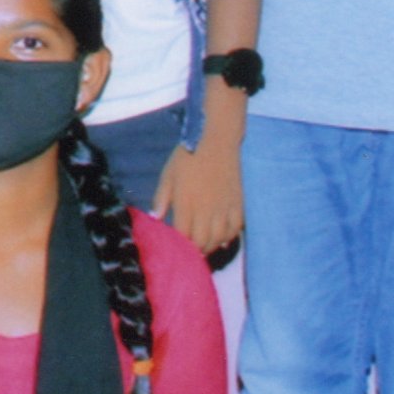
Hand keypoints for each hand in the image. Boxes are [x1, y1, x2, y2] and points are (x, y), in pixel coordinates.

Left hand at [149, 138, 244, 257]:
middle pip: (202, 241)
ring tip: (204, 248)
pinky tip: (223, 240)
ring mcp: (224, 207)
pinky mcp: (238, 203)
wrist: (216, 140)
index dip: (180, 246)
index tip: (176, 249)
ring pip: (220, 238)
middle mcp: (206, 209)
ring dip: (211, 247)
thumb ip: (161, 199)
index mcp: (186, 203)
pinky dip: (229, 237)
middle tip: (190, 253)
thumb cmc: (187, 157)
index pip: (183, 235)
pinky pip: (236, 228)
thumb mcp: (167, 176)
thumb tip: (155, 219)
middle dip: (195, 251)